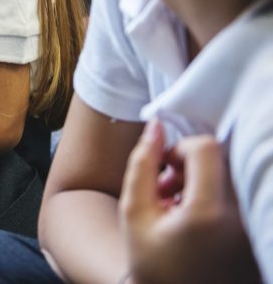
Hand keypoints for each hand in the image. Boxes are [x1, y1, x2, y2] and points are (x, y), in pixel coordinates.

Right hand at [119, 120, 260, 283]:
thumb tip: (155, 126)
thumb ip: (142, 164)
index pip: (207, 147)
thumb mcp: (134, 212)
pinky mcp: (257, 234)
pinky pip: (239, 196)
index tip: (162, 170)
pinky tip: (193, 221)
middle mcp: (241, 218)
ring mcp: (254, 227)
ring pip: (229, 176)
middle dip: (188, 166)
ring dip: (200, 181)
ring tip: (176, 208)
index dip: (179, 149)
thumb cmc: (152, 265)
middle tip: (166, 191)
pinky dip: (214, 198)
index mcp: (209, 212)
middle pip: (220, 160)